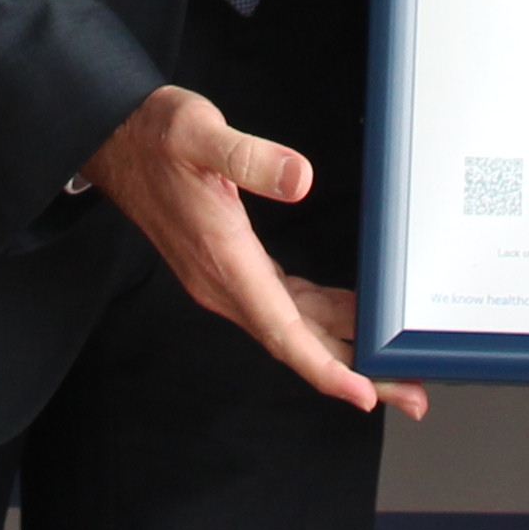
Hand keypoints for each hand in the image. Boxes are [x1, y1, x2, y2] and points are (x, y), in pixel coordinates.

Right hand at [77, 82, 423, 420]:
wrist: (115, 141)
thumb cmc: (156, 137)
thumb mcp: (202, 135)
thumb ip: (251, 159)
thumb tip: (301, 178)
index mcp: (224, 261)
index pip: (283, 331)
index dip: (326, 368)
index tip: (365, 394)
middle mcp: (225, 285)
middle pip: (298, 345)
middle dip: (355, 373)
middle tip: (412, 394)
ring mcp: (227, 280)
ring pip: (293, 330)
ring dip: (343, 352)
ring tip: (393, 368)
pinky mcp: (231, 267)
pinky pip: (284, 308)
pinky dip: (320, 320)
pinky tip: (351, 316)